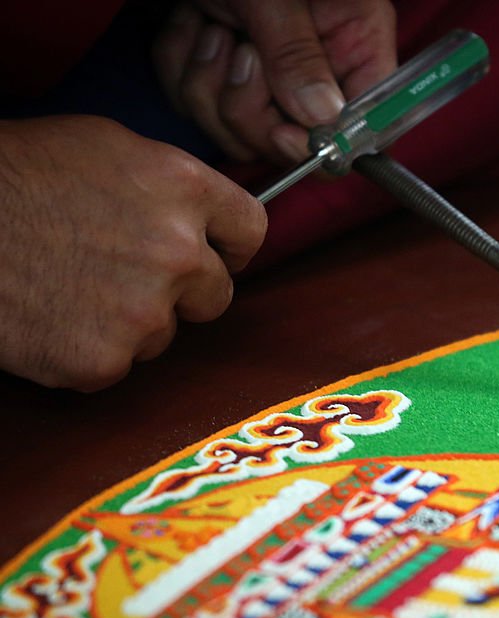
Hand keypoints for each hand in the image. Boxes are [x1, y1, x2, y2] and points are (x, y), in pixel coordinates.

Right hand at [0, 116, 266, 390]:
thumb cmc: (15, 175)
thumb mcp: (108, 147)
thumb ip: (171, 186)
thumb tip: (206, 216)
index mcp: (182, 187)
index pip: (251, 230)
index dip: (230, 246)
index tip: (214, 255)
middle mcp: (177, 251)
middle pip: (216, 293)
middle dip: (182, 291)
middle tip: (125, 276)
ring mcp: (143, 310)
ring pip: (165, 333)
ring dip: (132, 321)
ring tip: (71, 287)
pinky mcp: (103, 359)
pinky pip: (117, 364)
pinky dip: (88, 351)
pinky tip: (51, 318)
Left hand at [154, 0, 396, 164]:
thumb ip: (297, 54)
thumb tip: (323, 119)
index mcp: (353, 39)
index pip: (363, 121)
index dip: (324, 140)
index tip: (286, 129)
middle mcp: (316, 64)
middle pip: (290, 139)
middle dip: (246, 107)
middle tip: (236, 49)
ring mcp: (266, 72)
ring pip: (236, 130)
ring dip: (206, 80)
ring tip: (210, 25)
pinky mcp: (222, 70)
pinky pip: (195, 102)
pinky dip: (181, 63)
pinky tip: (190, 23)